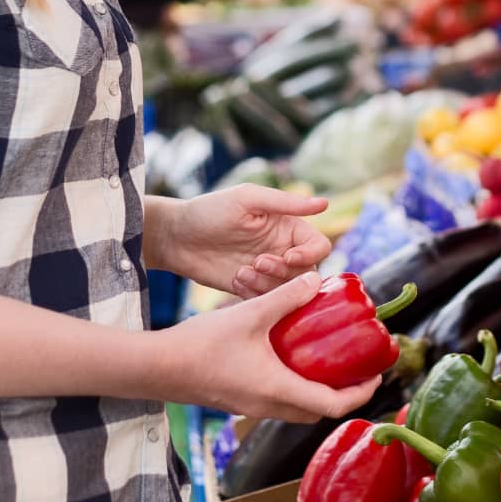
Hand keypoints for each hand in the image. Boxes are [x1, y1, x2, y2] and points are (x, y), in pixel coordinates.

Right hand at [147, 274, 379, 420]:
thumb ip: (285, 296)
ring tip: (328, 358)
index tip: (376, 373)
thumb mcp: (249, 313)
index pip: (332, 405)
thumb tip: (317, 278)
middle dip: (342, 393)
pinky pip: (277, 399)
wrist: (156, 368)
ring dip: (317, 388)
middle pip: (317, 410)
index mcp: (278, 389)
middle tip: (356, 366)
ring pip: (296, 406)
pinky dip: (294, 384)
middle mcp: (268, 405)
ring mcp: (251, 406)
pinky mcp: (238, 399)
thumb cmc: (201, 344)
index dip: (360, 392)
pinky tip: (289, 353)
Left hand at [149, 187, 331, 297]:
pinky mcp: (251, 290)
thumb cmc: (210, 210)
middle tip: (258, 262)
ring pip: (287, 289)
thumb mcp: (248, 200)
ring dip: (268, 283)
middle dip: (285, 271)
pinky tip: (235, 279)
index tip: (287, 256)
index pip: (318, 246)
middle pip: (307, 272)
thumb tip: (325, 203)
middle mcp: (281, 250)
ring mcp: (266, 272)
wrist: (175, 238)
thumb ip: (286, 203)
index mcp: (287, 226)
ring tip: (242, 271)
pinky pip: (267, 301)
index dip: (309, 254)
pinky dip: (255, 293)